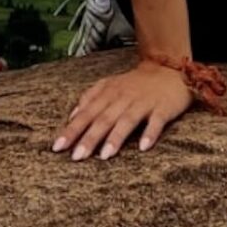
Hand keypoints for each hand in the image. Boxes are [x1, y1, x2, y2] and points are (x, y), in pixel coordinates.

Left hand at [53, 60, 191, 160]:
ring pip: (127, 121)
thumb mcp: (109, 85)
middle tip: (76, 157)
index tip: (58, 147)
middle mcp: (123, 98)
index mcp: (108, 93)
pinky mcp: (162, 108)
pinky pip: (156, 122)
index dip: (71, 130)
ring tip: (105, 155)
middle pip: (103, 119)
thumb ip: (90, 98)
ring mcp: (143, 103)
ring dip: (115, 137)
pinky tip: (143, 147)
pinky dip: (150, 133)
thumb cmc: (135, 83)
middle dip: (89, 138)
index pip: (86, 114)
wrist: (168, 69)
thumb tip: (72, 116)